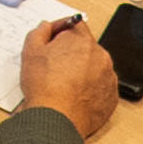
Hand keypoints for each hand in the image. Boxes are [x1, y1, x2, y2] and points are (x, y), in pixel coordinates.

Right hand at [13, 13, 122, 130]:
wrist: (56, 118)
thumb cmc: (44, 86)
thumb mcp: (31, 50)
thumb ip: (40, 32)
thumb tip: (47, 27)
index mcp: (82, 40)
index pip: (75, 25)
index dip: (61, 31)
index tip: (53, 39)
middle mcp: (100, 56)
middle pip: (86, 47)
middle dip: (72, 52)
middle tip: (55, 66)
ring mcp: (108, 77)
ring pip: (94, 67)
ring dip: (82, 71)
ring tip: (64, 84)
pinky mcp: (112, 97)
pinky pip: (100, 87)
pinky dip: (90, 88)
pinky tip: (74, 95)